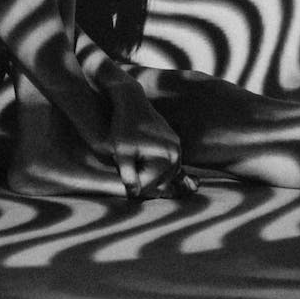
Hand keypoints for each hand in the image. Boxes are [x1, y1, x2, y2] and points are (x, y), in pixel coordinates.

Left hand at [104, 74, 198, 200]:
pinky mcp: (175, 144)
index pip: (150, 186)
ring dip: (151, 177)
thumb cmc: (123, 128)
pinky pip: (167, 165)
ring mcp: (178, 149)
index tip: (123, 181)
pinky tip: (143, 165)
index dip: (134, 187)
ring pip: (165, 176)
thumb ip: (128, 175)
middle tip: (127, 175)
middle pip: (160, 183)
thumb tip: (134, 195)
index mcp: (166, 158)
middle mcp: (176, 154)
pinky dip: (157, 169)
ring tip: (133, 167)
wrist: (131, 103)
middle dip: (144, 183)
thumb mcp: (121, 153)